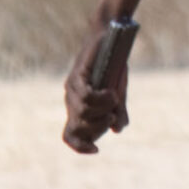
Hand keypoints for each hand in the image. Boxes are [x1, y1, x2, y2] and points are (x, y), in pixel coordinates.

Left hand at [62, 38, 129, 153]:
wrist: (112, 39)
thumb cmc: (113, 67)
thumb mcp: (118, 95)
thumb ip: (117, 113)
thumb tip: (117, 130)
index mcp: (79, 110)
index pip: (70, 136)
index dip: (79, 147)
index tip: (96, 150)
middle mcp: (72, 101)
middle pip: (78, 129)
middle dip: (98, 127)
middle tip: (112, 115)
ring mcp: (72, 89)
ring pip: (83, 112)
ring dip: (102, 111)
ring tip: (115, 99)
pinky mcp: (77, 75)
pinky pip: (86, 96)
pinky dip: (102, 99)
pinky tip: (112, 93)